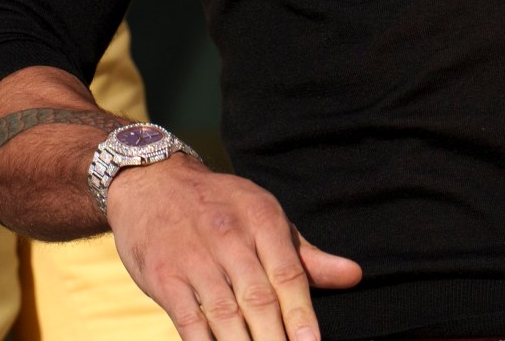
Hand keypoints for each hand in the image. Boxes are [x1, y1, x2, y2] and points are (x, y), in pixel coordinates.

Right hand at [105, 156, 361, 340]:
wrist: (150, 181)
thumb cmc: (218, 205)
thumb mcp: (263, 215)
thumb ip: (306, 255)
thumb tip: (354, 275)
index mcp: (261, 221)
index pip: (288, 275)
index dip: (302, 315)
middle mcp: (229, 239)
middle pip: (259, 300)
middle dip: (276, 339)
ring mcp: (194, 260)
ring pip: (225, 315)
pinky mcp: (165, 277)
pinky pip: (188, 320)